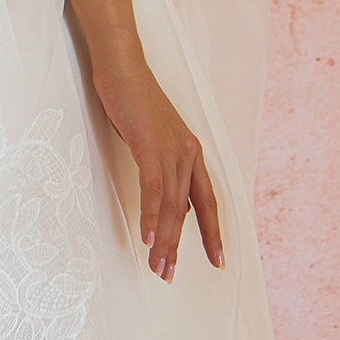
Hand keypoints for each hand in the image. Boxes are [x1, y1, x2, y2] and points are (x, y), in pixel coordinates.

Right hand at [91, 48, 223, 282]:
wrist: (122, 65)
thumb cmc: (132, 98)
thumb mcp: (151, 136)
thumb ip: (161, 165)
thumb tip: (164, 198)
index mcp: (190, 150)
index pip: (207, 199)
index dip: (212, 231)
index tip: (218, 261)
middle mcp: (187, 151)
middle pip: (187, 209)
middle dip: (180, 245)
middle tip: (170, 274)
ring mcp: (170, 148)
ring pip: (170, 204)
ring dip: (164, 239)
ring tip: (157, 266)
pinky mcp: (150, 144)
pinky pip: (153, 188)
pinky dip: (150, 215)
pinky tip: (147, 236)